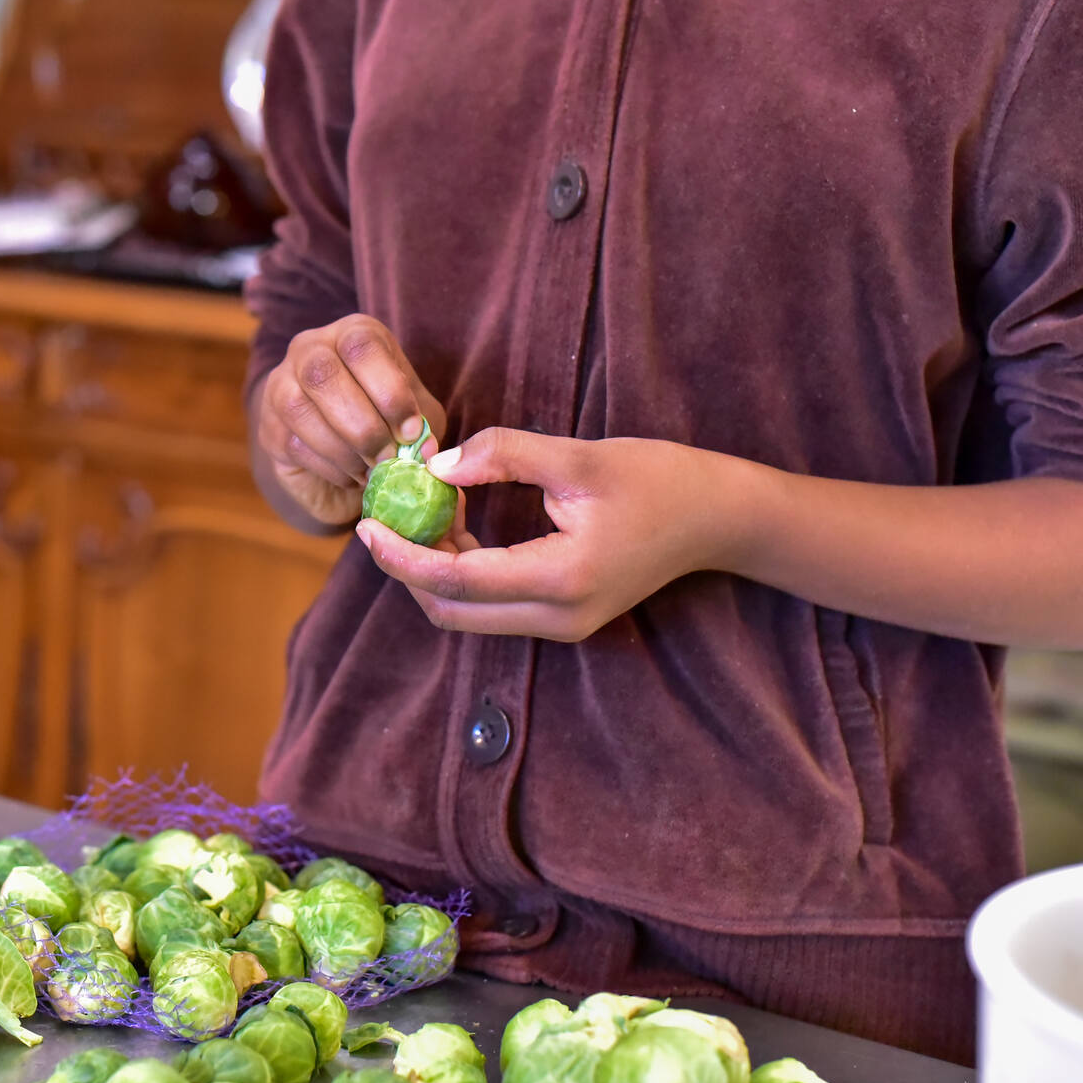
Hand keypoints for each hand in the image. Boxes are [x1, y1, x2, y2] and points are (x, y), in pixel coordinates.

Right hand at [254, 314, 446, 528]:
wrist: (347, 455)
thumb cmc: (387, 421)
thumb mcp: (414, 414)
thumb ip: (423, 424)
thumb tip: (424, 449)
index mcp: (352, 334)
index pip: (362, 346)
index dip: (389, 391)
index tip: (412, 432)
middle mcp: (309, 348)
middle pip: (322, 374)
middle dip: (363, 425)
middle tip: (389, 457)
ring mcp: (280, 386)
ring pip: (298, 408)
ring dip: (344, 449)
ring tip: (372, 469)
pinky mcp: (269, 428)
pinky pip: (293, 444)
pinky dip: (331, 467)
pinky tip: (353, 476)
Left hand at [355, 428, 747, 640]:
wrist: (719, 518)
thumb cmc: (659, 480)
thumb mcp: (580, 456)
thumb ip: (505, 456)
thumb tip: (436, 466)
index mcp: (561, 581)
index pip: (455, 581)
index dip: (401, 555)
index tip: (363, 525)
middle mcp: (558, 618)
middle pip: (450, 611)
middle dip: (407, 567)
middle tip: (383, 516)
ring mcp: (562, 626)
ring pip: (467, 614)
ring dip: (432, 570)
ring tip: (421, 510)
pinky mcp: (563, 618)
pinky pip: (491, 606)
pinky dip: (460, 572)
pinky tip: (456, 523)